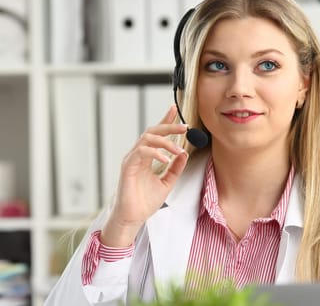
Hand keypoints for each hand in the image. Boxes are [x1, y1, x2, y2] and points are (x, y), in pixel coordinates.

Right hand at [101, 105, 188, 246]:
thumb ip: (175, 168)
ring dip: (165, 142)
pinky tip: (166, 159)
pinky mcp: (127, 167)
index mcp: (146, 157)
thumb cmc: (145, 202)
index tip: (174, 109)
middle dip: (169, 126)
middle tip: (184, 127)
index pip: (156, 134)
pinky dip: (155, 153)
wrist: (133, 218)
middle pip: (152, 132)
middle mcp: (138, 155)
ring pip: (147, 139)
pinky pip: (141, 153)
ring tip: (178, 149)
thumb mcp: (167, 182)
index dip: (165, 121)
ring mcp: (131, 160)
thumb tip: (185, 154)